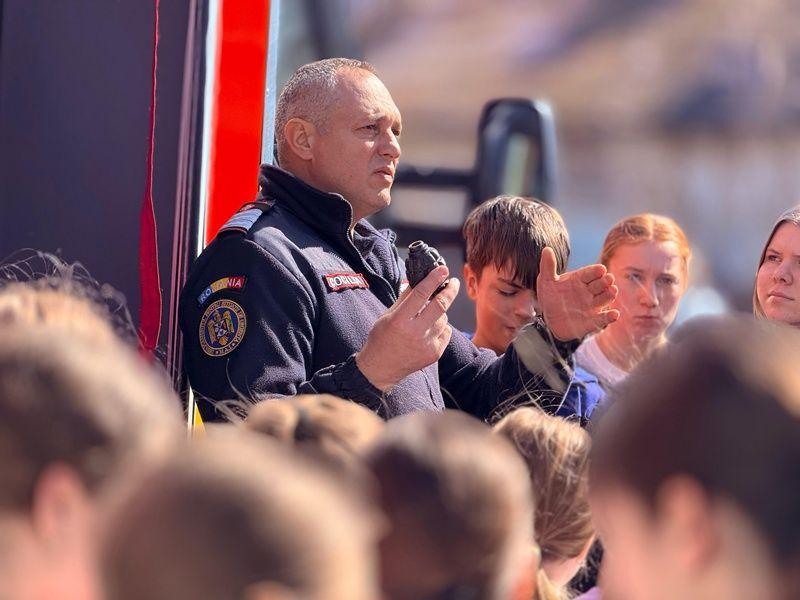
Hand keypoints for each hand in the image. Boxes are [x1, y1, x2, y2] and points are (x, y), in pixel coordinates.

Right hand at [356, 266, 459, 391]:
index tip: (443, 270)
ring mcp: (426, 344)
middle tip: (453, 282)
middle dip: (450, 291)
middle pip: (440, 306)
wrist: (381, 369)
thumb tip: (421, 280)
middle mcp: (414, 332)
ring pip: (443, 319)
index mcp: (399, 320)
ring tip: (427, 317)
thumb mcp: (387, 315)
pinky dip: (440, 327)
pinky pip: (445, 332)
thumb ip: (405, 298)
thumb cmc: (382, 338)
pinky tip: (428, 331)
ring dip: (439, 313)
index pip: (420, 294)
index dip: (433, 279)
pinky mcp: (434, 353)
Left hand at [536, 247, 619, 340]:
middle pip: (600, 284)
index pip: (590, 273)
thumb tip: (547, 249)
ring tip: (613, 291)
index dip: (595, 271)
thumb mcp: (546, 281)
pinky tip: (614, 314)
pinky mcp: (593, 321)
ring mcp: (592, 305)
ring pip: (604, 298)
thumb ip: (548, 266)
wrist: (549, 320)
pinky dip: (609, 317)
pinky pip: (603, 319)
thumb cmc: (550, 297)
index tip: (601, 269)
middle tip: (608, 279)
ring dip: (609, 295)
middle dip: (605, 281)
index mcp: (579, 279)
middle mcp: (588, 291)